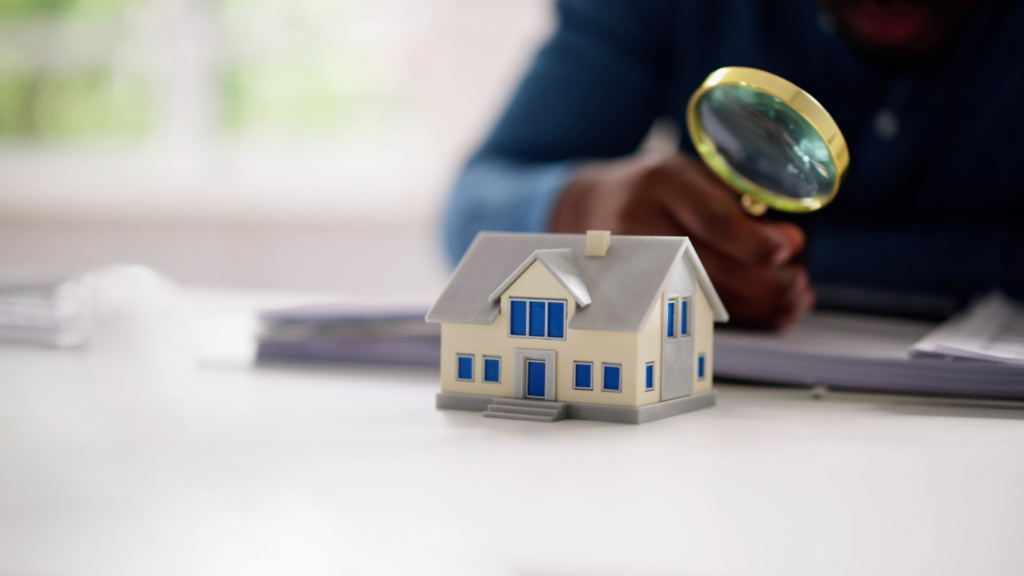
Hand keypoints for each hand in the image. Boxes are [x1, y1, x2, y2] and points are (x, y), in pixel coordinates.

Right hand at [549, 152, 813, 328]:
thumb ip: (736, 201)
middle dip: (765, 281)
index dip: (755, 241)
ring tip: (790, 300)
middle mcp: (642, 222)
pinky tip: (765, 314)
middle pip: (710, 265)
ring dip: (757, 305)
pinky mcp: (636, 290)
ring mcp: (634, 261)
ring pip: (704, 295)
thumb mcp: (691, 174)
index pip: (712, 219)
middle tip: (797, 282)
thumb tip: (789, 242)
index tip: (789, 248)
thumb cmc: (655, 188)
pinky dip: (736, 316)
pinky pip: (694, 310)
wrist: (589, 207)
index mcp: (663, 182)